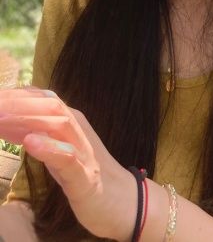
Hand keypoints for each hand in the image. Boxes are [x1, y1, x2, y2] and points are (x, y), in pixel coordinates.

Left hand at [0, 85, 137, 241]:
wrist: (119, 199)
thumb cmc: (82, 172)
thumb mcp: (56, 148)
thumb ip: (36, 132)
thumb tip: (9, 121)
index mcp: (69, 120)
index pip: (41, 98)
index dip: (15, 96)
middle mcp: (77, 128)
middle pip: (48, 104)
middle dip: (17, 102)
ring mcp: (83, 150)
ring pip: (59, 124)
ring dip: (28, 118)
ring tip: (1, 118)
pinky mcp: (85, 176)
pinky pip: (68, 157)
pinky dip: (49, 147)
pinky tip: (30, 142)